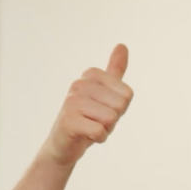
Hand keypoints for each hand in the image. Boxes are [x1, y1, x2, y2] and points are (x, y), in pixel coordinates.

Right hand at [42, 44, 132, 166]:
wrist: (63, 144)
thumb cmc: (87, 118)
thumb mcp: (105, 93)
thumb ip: (114, 70)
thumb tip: (122, 45)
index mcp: (90, 75)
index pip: (127, 94)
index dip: (119, 108)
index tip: (102, 110)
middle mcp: (79, 84)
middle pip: (120, 106)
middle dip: (113, 120)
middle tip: (95, 121)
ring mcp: (72, 101)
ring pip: (111, 119)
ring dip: (105, 130)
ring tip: (89, 127)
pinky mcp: (68, 121)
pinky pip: (100, 132)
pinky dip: (97, 139)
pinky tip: (84, 136)